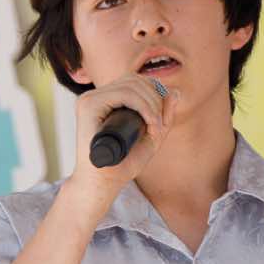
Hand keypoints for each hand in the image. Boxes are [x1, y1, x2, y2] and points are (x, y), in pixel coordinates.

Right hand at [69, 73, 176, 195]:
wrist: (102, 183)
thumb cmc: (123, 164)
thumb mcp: (151, 137)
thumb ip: (164, 116)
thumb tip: (175, 91)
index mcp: (107, 100)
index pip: (136, 82)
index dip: (156, 94)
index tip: (161, 121)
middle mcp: (97, 96)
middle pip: (135, 79)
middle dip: (156, 98)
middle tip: (159, 125)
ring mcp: (90, 99)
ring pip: (131, 84)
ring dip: (152, 103)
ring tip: (155, 126)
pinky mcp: (88, 105)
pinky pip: (123, 93)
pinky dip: (143, 106)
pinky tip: (149, 122)